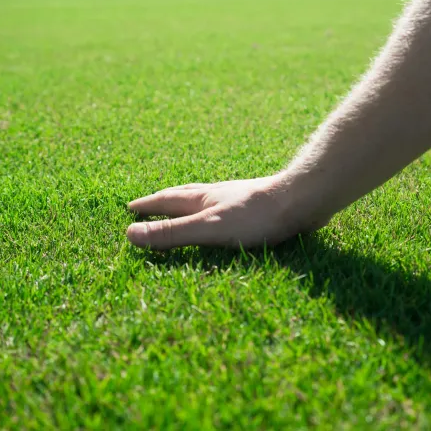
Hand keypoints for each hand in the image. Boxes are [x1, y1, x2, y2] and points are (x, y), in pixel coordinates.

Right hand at [126, 174, 328, 249]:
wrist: (301, 201)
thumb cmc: (255, 217)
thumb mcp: (207, 229)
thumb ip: (171, 234)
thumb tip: (130, 234)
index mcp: (201, 200)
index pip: (165, 201)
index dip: (146, 206)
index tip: (128, 208)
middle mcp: (216, 195)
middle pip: (182, 196)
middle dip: (162, 201)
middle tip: (148, 204)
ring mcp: (236, 199)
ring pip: (203, 199)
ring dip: (187, 202)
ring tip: (182, 204)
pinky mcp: (255, 206)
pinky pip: (223, 206)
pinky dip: (212, 209)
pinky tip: (224, 213)